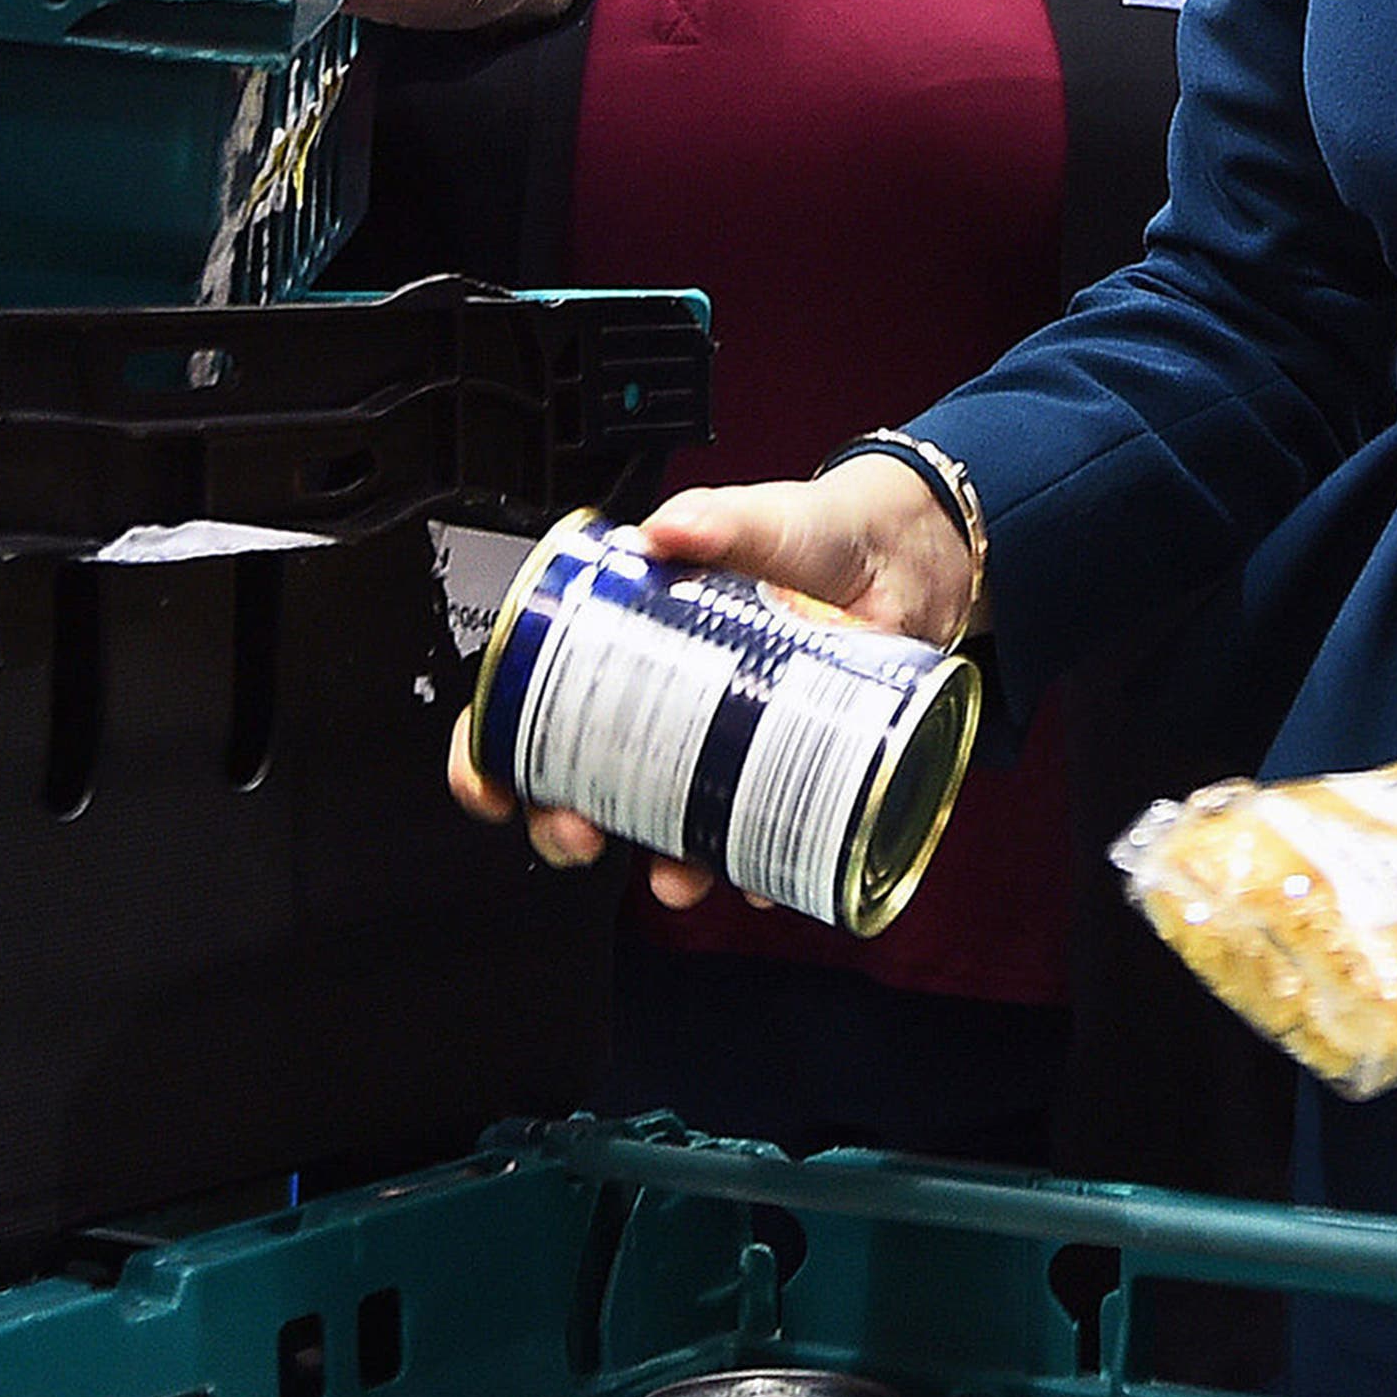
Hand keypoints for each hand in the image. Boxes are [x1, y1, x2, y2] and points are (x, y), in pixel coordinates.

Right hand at [446, 461, 979, 907]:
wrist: (908, 562)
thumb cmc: (816, 536)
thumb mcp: (761, 519)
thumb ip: (716, 518)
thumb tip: (666, 531)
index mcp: (630, 641)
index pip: (532, 702)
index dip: (492, 751)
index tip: (488, 783)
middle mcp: (667, 705)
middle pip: (583, 783)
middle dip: (563, 824)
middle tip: (577, 832)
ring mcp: (724, 746)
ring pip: (665, 826)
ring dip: (660, 865)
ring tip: (674, 875)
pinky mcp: (787, 773)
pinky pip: (760, 838)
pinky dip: (757, 869)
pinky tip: (761, 878)